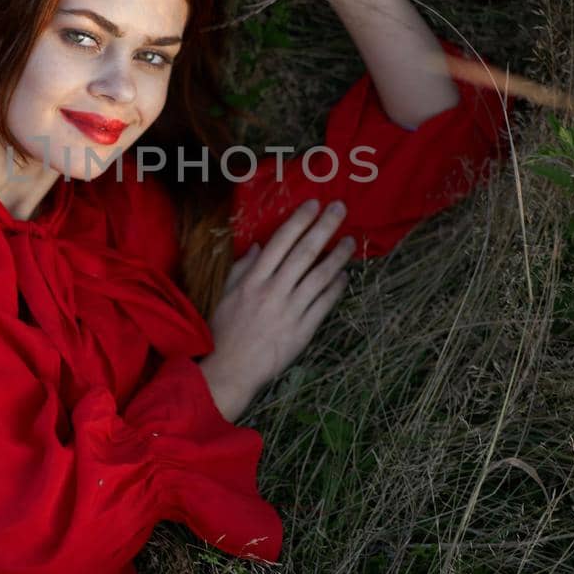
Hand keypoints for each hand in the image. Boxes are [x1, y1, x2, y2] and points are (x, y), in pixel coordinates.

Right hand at [198, 198, 355, 420]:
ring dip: (337, 256)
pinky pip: (324, 304)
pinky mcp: (302, 330)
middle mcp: (273, 290)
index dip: (299, 221)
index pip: (281, 242)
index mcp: (253, 279)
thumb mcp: (225, 294)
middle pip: (304, 252)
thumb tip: (260, 246)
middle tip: (340, 209)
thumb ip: (242, 268)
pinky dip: (336, 289)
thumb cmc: (223, 330)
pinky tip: (344, 276)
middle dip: (324, 227)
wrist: (231, 368)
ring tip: (350, 241)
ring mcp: (290, 310)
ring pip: (320, 277)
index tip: (313, 204)